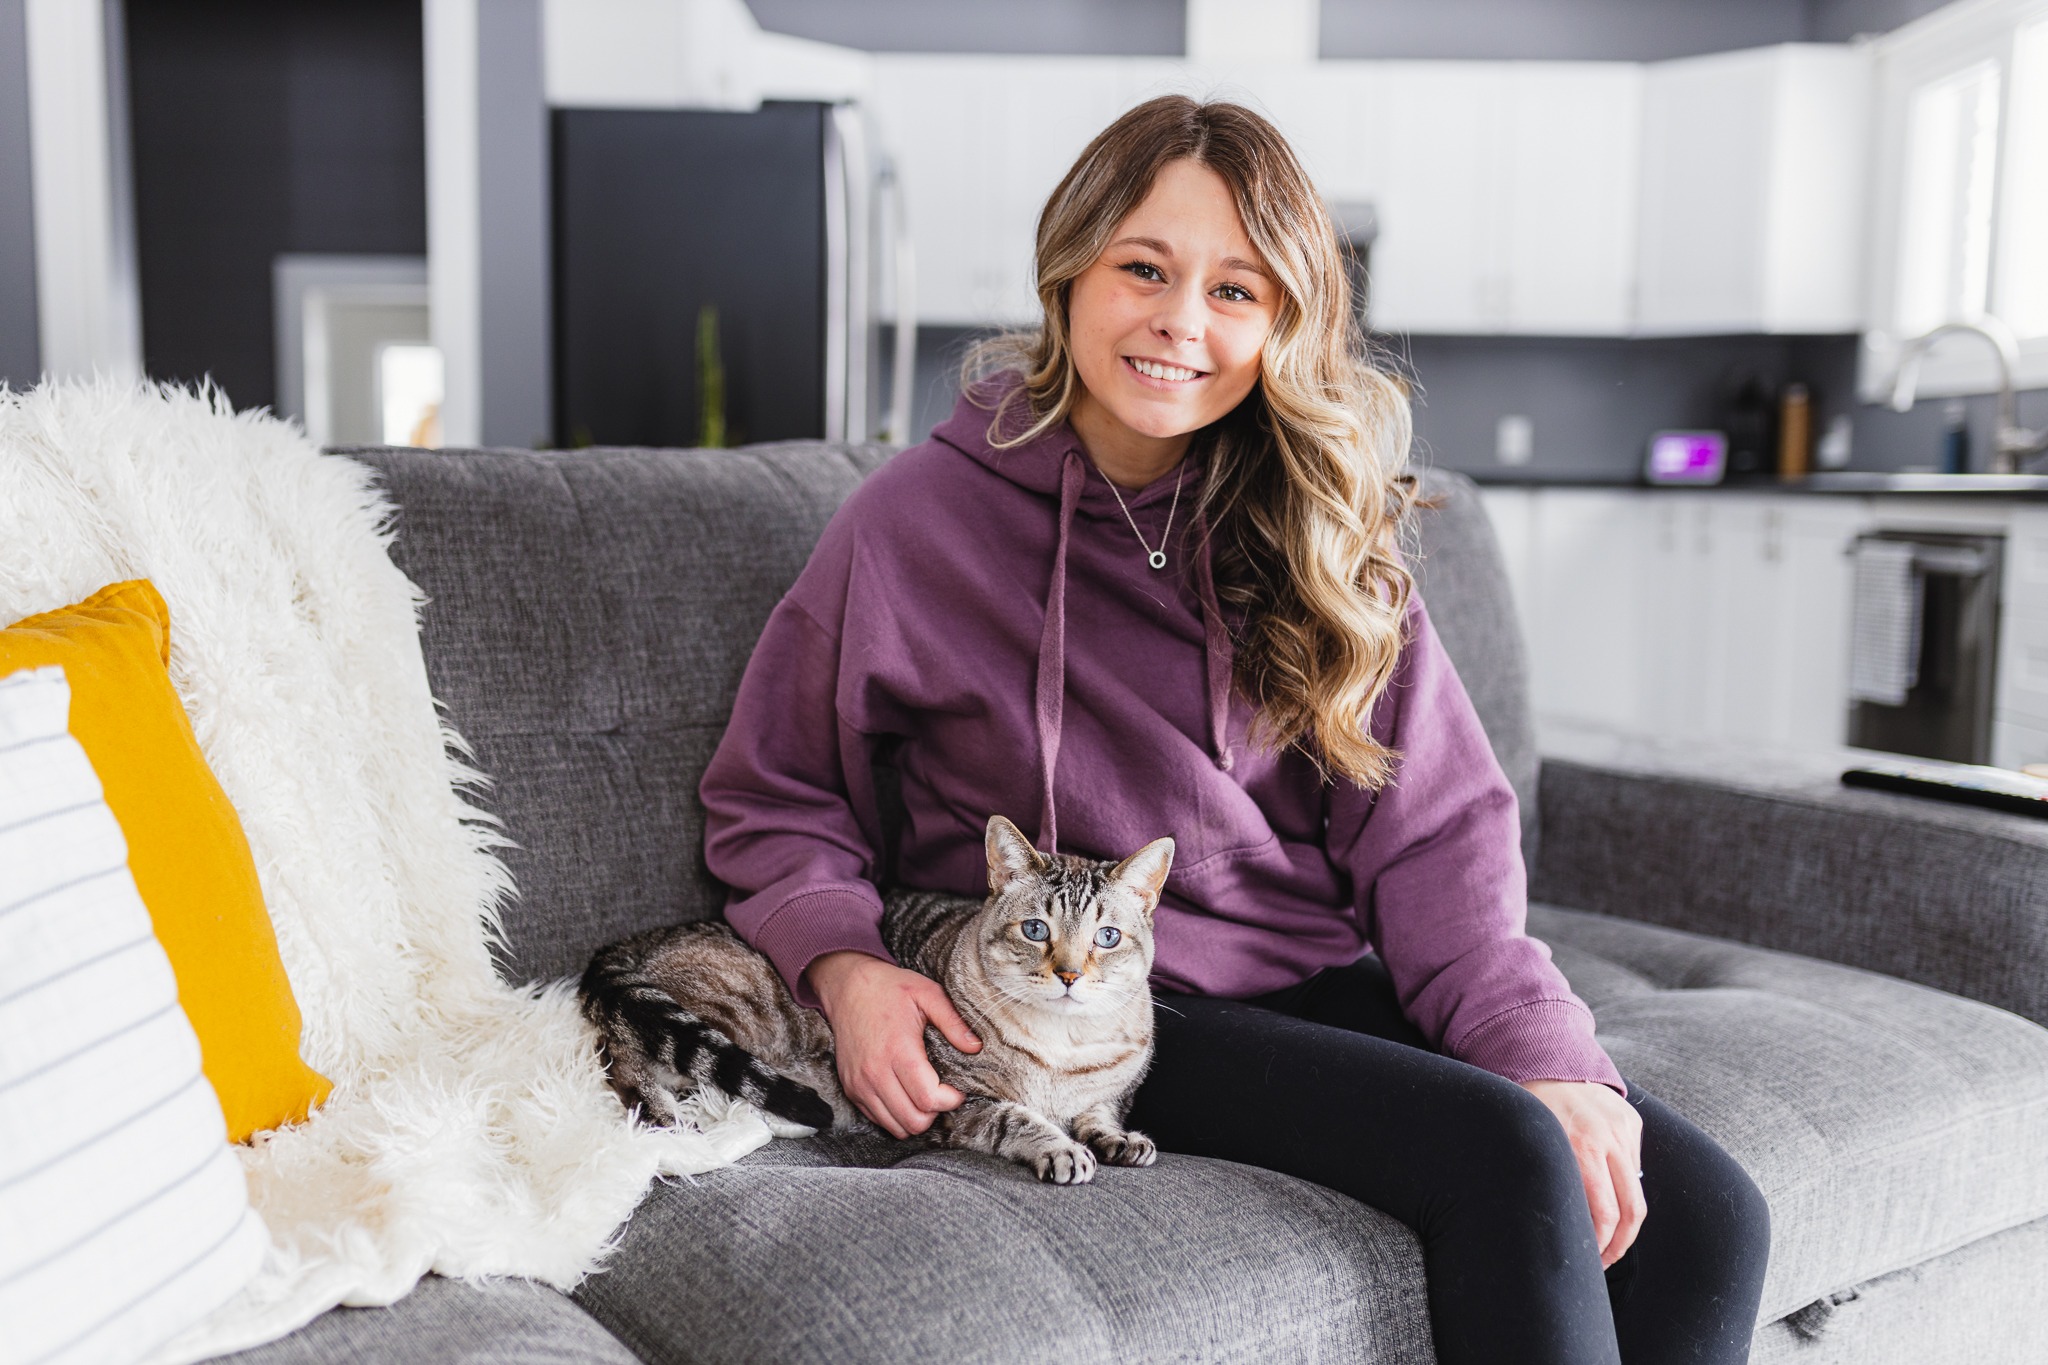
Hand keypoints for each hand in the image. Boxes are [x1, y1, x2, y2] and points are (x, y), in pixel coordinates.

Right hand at [804, 950, 982, 1138]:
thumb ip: (953, 1022)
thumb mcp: (928, 993)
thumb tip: (975, 1047)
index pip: (928, 1099)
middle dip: (936, 1112)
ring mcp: (860, 1084)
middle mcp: (875, 1073)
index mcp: (898, 1050)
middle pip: (914, 1121)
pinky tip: (905, 1093)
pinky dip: (897, 1115)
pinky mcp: (851, 1089)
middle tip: (943, 1092)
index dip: (951, 1100)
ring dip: (916, 1117)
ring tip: (925, 1094)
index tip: (957, 1088)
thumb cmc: (889, 989)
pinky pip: (879, 1120)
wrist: (848, 987)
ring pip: (896, 1127)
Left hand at [1519, 1079, 1645, 1268]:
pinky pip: (1634, 1164)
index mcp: (1580, 1148)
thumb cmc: (1527, 1111)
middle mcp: (1608, 1138)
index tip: (1593, 1259)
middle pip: (1632, 1210)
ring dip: (1625, 1217)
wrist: (1542, 1061)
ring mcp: (1624, 1128)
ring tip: (1607, 1233)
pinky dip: (1623, 1183)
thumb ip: (1552, 1183)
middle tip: (1606, 1259)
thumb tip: (1565, 1228)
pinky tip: (1604, 1188)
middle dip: (1621, 1243)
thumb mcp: (1531, 1148)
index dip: (1603, 1245)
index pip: (1606, 1213)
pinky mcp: (1632, 1120)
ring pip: (1636, 1189)